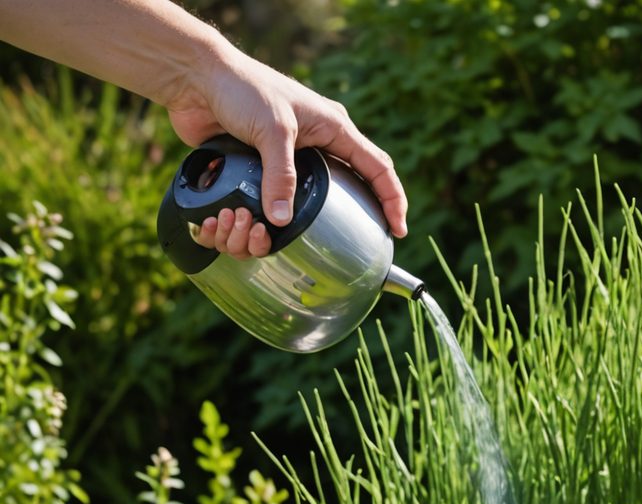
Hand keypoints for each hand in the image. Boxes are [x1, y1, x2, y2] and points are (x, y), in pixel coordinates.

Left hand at [172, 49, 406, 259]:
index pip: (377, 167)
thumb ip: (281, 176)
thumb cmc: (242, 89)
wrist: (197, 79)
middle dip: (366, 212)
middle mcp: (321, 142)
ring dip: (324, 216)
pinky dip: (290, 212)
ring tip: (326, 239)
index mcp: (334, 128)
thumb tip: (281, 220)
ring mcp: (296, 154)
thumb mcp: (272, 131)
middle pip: (357, 182)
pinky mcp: (270, 164)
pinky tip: (287, 228)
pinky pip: (289, 193)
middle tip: (371, 241)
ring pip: (322, 193)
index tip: (397, 229)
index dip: (393, 200)